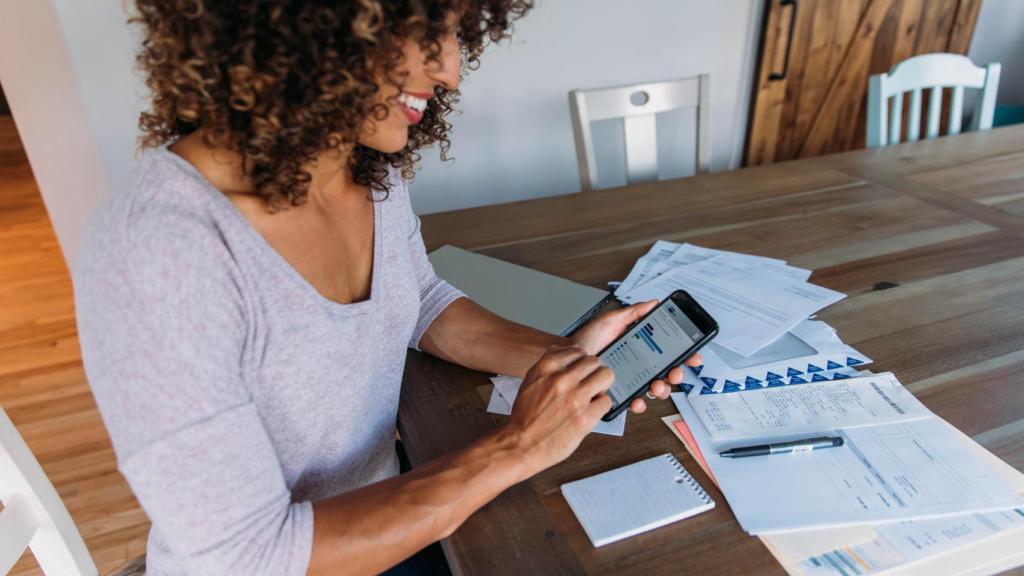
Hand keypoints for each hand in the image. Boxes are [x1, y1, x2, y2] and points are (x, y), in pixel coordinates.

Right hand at [501, 345, 613, 473]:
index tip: (580, 372)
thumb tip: (570, 354)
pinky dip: (600, 407)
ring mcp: (575, 398)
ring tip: (593, 396)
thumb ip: (549, 366)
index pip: (578, 351)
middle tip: (589, 385)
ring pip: (606, 376)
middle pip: (595, 361)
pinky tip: (590, 412)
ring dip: (602, 386)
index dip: (581, 362)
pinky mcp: (585, 417)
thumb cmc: (525, 417)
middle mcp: (561, 379)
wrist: (520, 445)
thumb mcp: (530, 381)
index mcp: (547, 367)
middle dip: (593, 373)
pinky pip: (606, 401)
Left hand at [570, 300, 701, 413]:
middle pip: (667, 372)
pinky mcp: (620, 394)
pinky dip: (639, 403)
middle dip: (676, 374)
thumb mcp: (611, 321)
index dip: (684, 355)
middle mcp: (640, 365)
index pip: (669, 352)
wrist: (568, 358)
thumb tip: (653, 303)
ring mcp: (631, 381)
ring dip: (662, 389)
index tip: (693, 356)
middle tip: (675, 372)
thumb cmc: (587, 340)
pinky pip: (635, 402)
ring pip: (655, 388)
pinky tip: (637, 400)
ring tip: (656, 385)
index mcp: (641, 347)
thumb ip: (633, 313)